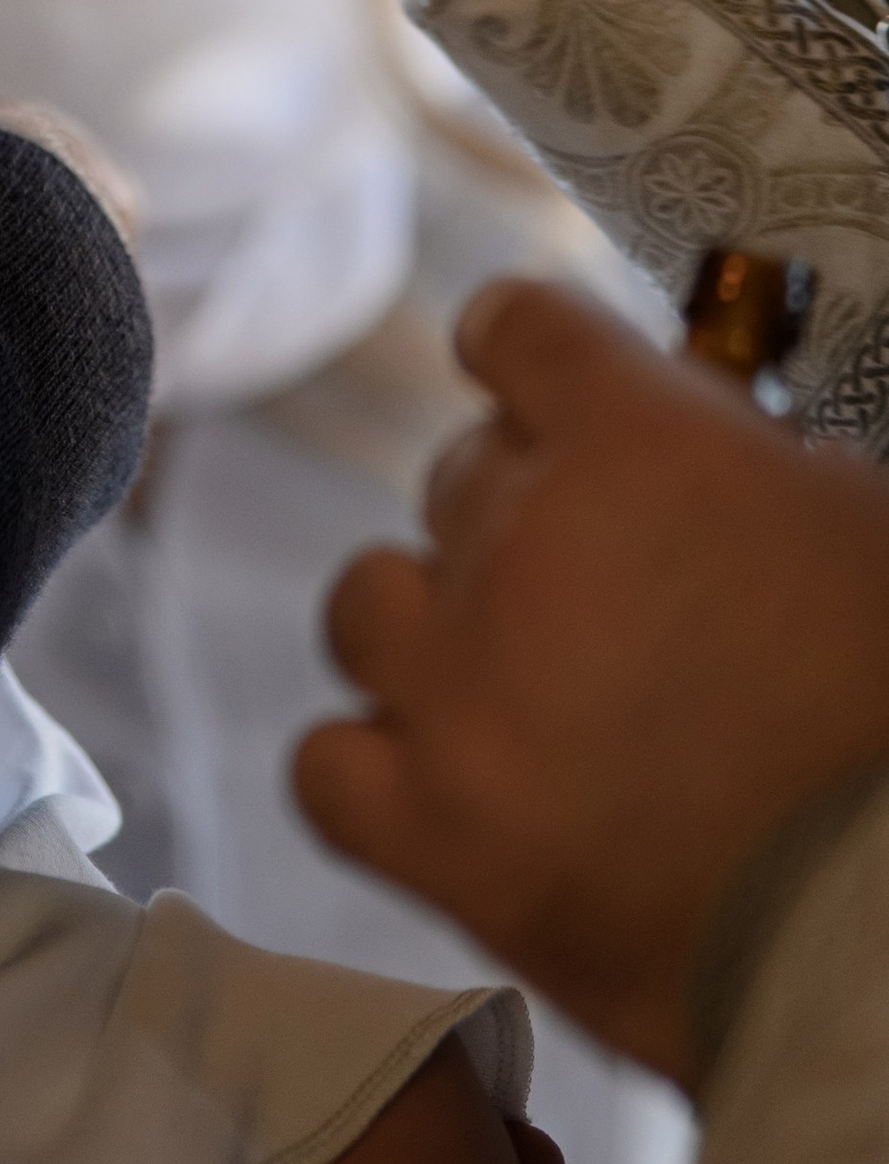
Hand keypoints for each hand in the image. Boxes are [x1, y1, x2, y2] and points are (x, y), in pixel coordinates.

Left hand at [294, 279, 888, 1082]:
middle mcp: (520, 546)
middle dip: (525, 516)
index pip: (520, 331)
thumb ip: (755, 472)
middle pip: (459, 477)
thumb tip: (706, 460)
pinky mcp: (432, 833)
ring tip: (510, 682)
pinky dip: (372, 769)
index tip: (543, 388)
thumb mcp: (863, 535)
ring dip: (430, 626)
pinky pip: (327, 766)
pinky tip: (442, 783)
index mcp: (639, 447)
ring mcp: (458, 691)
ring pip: (370, 603)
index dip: (530, 358)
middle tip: (602, 589)